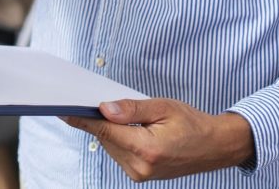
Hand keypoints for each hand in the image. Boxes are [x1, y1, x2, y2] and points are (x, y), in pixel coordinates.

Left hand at [63, 99, 254, 181]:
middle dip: (100, 119)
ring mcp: (139, 175)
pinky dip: (119, 138)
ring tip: (128, 116)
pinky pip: (118, 152)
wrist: (214, 147)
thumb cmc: (193, 124)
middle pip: (105, 137)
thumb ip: (132, 108)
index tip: (64, 110)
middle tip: (99, 101)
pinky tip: (131, 129)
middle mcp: (140, 167)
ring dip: (111, 129)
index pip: (105, 130)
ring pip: (110, 145)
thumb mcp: (163, 107)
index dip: (83, 119)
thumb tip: (104, 108)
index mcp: (147, 149)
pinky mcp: (139, 176)